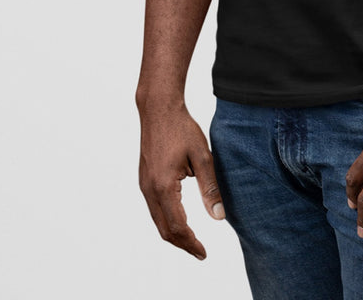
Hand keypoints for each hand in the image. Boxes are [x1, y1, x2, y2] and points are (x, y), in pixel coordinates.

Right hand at [138, 101, 224, 259]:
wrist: (158, 109)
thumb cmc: (182, 128)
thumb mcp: (202, 156)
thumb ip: (210, 187)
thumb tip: (218, 217)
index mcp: (164, 187)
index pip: (177, 227)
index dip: (191, 243)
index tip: (204, 252)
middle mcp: (150, 190)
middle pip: (164, 229)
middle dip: (182, 243)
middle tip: (200, 251)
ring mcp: (144, 185)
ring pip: (157, 220)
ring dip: (174, 234)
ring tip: (192, 240)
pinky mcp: (144, 179)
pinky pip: (154, 209)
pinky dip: (166, 221)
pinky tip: (180, 220)